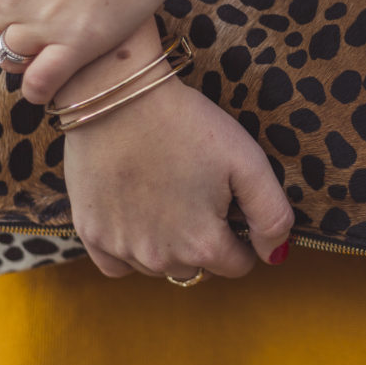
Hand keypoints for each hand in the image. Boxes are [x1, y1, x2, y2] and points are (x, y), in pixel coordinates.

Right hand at [61, 71, 294, 279]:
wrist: (120, 96)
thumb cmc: (188, 124)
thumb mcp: (248, 162)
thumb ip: (272, 216)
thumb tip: (275, 256)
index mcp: (203, 244)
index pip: (237, 265)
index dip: (241, 237)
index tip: (231, 206)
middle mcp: (160, 258)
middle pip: (197, 268)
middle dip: (205, 241)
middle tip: (199, 195)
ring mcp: (121, 248)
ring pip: (159, 267)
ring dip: (169, 245)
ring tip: (168, 197)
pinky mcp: (89, 233)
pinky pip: (117, 264)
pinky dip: (129, 250)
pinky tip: (136, 217)